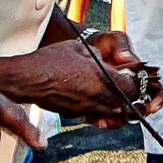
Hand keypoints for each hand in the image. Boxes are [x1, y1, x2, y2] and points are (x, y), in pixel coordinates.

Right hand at [11, 38, 140, 125]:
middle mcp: (99, 98)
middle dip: (124, 96)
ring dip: (111, 103)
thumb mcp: (79, 48)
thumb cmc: (51, 61)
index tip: (130, 78)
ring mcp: (87, 108)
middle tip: (120, 86)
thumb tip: (102, 60)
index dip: (134, 84)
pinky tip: (87, 97)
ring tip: (104, 92)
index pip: (132, 88)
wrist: (28, 79)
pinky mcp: (74, 114)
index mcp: (103, 79)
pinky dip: (94, 107)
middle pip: (123, 104)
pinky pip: (92, 113)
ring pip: (109, 112)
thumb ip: (97, 55)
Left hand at [79, 29, 162, 118]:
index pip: (156, 90)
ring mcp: (118, 97)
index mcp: (140, 75)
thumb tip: (125, 59)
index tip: (151, 107)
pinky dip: (102, 121)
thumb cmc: (104, 43)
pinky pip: (106, 117)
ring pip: (124, 116)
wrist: (85, 48)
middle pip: (141, 107)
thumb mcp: (114, 39)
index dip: (157, 100)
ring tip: (104, 120)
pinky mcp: (103, 103)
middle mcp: (132, 89)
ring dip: (117, 121)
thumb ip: (122, 47)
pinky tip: (94, 119)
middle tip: (124, 116)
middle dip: (135, 115)